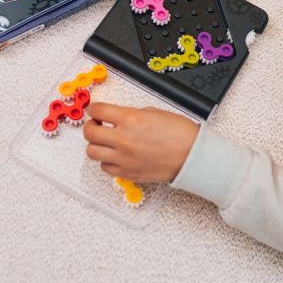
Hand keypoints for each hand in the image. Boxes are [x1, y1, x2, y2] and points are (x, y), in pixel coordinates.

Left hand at [83, 104, 199, 182]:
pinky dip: (107, 161)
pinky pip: (106, 168)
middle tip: (97, 125)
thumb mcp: (154, 112)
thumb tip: (118, 117)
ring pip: (92, 152)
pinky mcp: (128, 173)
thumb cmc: (180, 134)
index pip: (98, 111)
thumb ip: (132, 114)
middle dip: (91, 126)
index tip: (95, 110)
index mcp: (131, 119)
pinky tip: (116, 155)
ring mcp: (124, 159)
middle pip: (90, 133)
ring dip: (96, 144)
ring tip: (105, 142)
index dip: (94, 109)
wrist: (192, 155)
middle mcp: (123, 140)